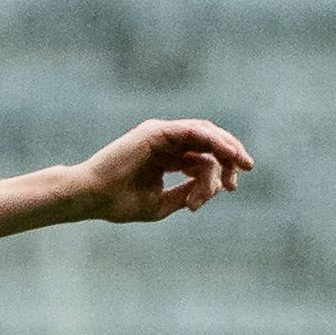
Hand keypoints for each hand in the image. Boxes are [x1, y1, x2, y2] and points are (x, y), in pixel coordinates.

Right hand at [72, 119, 254, 223]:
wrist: (91, 197)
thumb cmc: (118, 203)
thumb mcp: (162, 203)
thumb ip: (186, 193)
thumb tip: (216, 188)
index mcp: (165, 158)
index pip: (201, 159)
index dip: (218, 174)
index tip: (227, 192)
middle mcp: (165, 143)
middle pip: (208, 144)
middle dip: (229, 157)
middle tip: (244, 172)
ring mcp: (161, 135)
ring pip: (205, 134)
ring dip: (226, 146)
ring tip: (240, 161)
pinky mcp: (157, 131)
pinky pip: (193, 131)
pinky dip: (212, 140)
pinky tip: (226, 153)